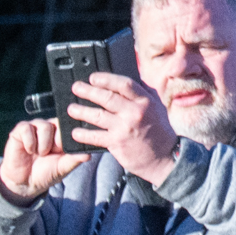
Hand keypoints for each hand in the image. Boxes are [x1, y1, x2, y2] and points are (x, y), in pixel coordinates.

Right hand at [0, 118, 87, 203]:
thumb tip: (88, 154)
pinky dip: (30, 142)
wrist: (25, 183)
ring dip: (43, 144)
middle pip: (58, 123)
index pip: (70, 125)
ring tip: (40, 154)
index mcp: (62, 134)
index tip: (63, 150)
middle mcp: (49, 127)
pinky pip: (27, 128)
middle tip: (51, 153)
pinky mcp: (20, 130)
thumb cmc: (45, 173)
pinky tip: (30, 151)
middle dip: (56, 141)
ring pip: (44, 126)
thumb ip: (75, 159)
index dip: (69, 136)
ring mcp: (34, 127)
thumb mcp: (63, 167)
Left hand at [64, 70, 180, 187]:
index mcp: (145, 101)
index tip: (93, 77)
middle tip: (76, 87)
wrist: (165, 157)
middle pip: (107, 98)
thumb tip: (127, 81)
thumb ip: (143, 94)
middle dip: (88, 91)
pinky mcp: (117, 143)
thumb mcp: (156, 108)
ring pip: (98, 115)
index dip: (106, 79)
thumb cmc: (159, 131)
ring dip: (81, 111)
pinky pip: (95, 136)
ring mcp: (124, 128)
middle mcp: (135, 112)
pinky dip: (83, 134)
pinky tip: (74, 132)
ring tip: (71, 109)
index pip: (124, 84)